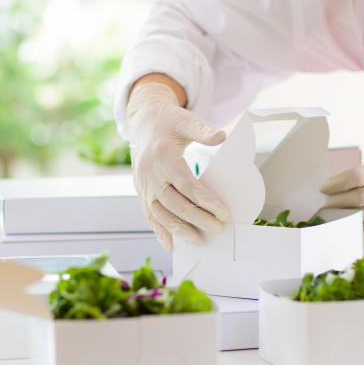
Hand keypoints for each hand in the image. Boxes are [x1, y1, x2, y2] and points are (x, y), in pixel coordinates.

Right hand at [127, 83, 229, 250]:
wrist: (142, 120)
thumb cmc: (168, 121)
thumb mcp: (186, 120)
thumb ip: (203, 130)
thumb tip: (221, 136)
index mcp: (162, 155)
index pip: (185, 183)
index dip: (204, 200)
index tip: (223, 212)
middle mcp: (149, 172)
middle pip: (173, 202)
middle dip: (195, 218)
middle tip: (217, 228)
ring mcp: (143, 184)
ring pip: (159, 212)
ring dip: (178, 229)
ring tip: (197, 241)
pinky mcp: (141, 191)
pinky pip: (149, 214)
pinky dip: (159, 231)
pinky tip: (171, 244)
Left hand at [319, 161, 363, 248]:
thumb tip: (333, 189)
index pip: (359, 174)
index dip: (338, 182)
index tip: (324, 188)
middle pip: (358, 197)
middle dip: (336, 202)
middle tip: (323, 206)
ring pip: (362, 215)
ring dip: (342, 217)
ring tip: (330, 217)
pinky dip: (354, 228)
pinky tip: (345, 226)